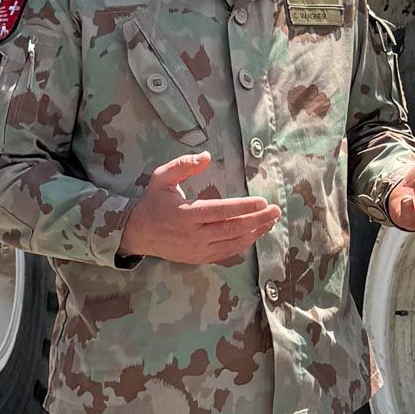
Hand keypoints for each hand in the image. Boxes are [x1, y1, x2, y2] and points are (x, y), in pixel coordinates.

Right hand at [121, 153, 281, 264]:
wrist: (139, 233)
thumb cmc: (154, 202)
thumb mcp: (162, 178)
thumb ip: (183, 165)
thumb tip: (206, 156)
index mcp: (187, 214)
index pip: (221, 211)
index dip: (244, 207)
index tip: (262, 201)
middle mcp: (195, 234)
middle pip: (233, 228)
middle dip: (258, 219)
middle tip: (276, 210)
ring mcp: (198, 249)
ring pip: (234, 242)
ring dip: (256, 232)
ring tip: (271, 221)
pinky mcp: (200, 257)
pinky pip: (228, 252)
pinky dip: (244, 243)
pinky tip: (256, 233)